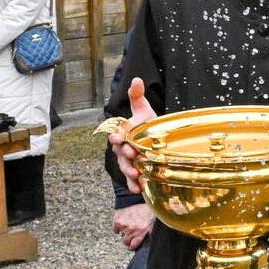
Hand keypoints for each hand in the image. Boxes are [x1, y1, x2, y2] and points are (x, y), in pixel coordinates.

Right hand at [107, 77, 159, 194]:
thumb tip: (136, 79)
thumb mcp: (142, 109)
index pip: (116, 135)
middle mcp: (121, 148)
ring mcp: (127, 161)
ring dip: (129, 171)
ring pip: (125, 167)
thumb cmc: (145, 123)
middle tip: (131, 155)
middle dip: (125, 154)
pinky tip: (139, 189)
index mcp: (122, 133)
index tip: (118, 138)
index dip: (116, 136)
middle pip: (120, 153)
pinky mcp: (134, 171)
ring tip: (136, 174)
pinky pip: (131, 179)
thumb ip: (137, 95)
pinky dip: (134, 184)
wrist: (152, 138)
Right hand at [112, 204, 153, 250]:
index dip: (132, 246)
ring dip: (124, 232)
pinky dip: (118, 227)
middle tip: (131, 234)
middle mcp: (131, 230)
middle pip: (125, 242)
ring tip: (130, 225)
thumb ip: (149, 234)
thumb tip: (150, 243)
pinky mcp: (117, 220)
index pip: (132, 246)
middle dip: (128, 239)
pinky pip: (115, 229)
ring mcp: (123, 225)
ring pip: (121, 235)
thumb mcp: (153, 223)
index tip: (133, 244)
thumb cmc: (149, 210)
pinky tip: (123, 223)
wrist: (141, 197)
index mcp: (141, 232)